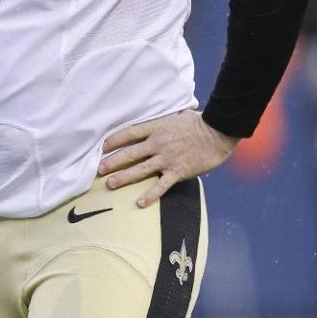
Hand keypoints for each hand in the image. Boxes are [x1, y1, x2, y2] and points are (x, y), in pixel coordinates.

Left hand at [98, 110, 237, 207]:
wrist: (218, 131)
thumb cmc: (200, 122)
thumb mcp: (178, 115)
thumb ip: (165, 120)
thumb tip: (160, 116)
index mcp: (157, 128)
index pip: (130, 133)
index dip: (114, 140)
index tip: (102, 146)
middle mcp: (158, 143)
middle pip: (130, 153)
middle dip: (112, 161)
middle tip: (99, 170)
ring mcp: (167, 158)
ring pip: (140, 169)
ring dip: (124, 177)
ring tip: (110, 184)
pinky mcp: (178, 171)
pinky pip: (161, 185)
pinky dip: (150, 194)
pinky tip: (140, 202)